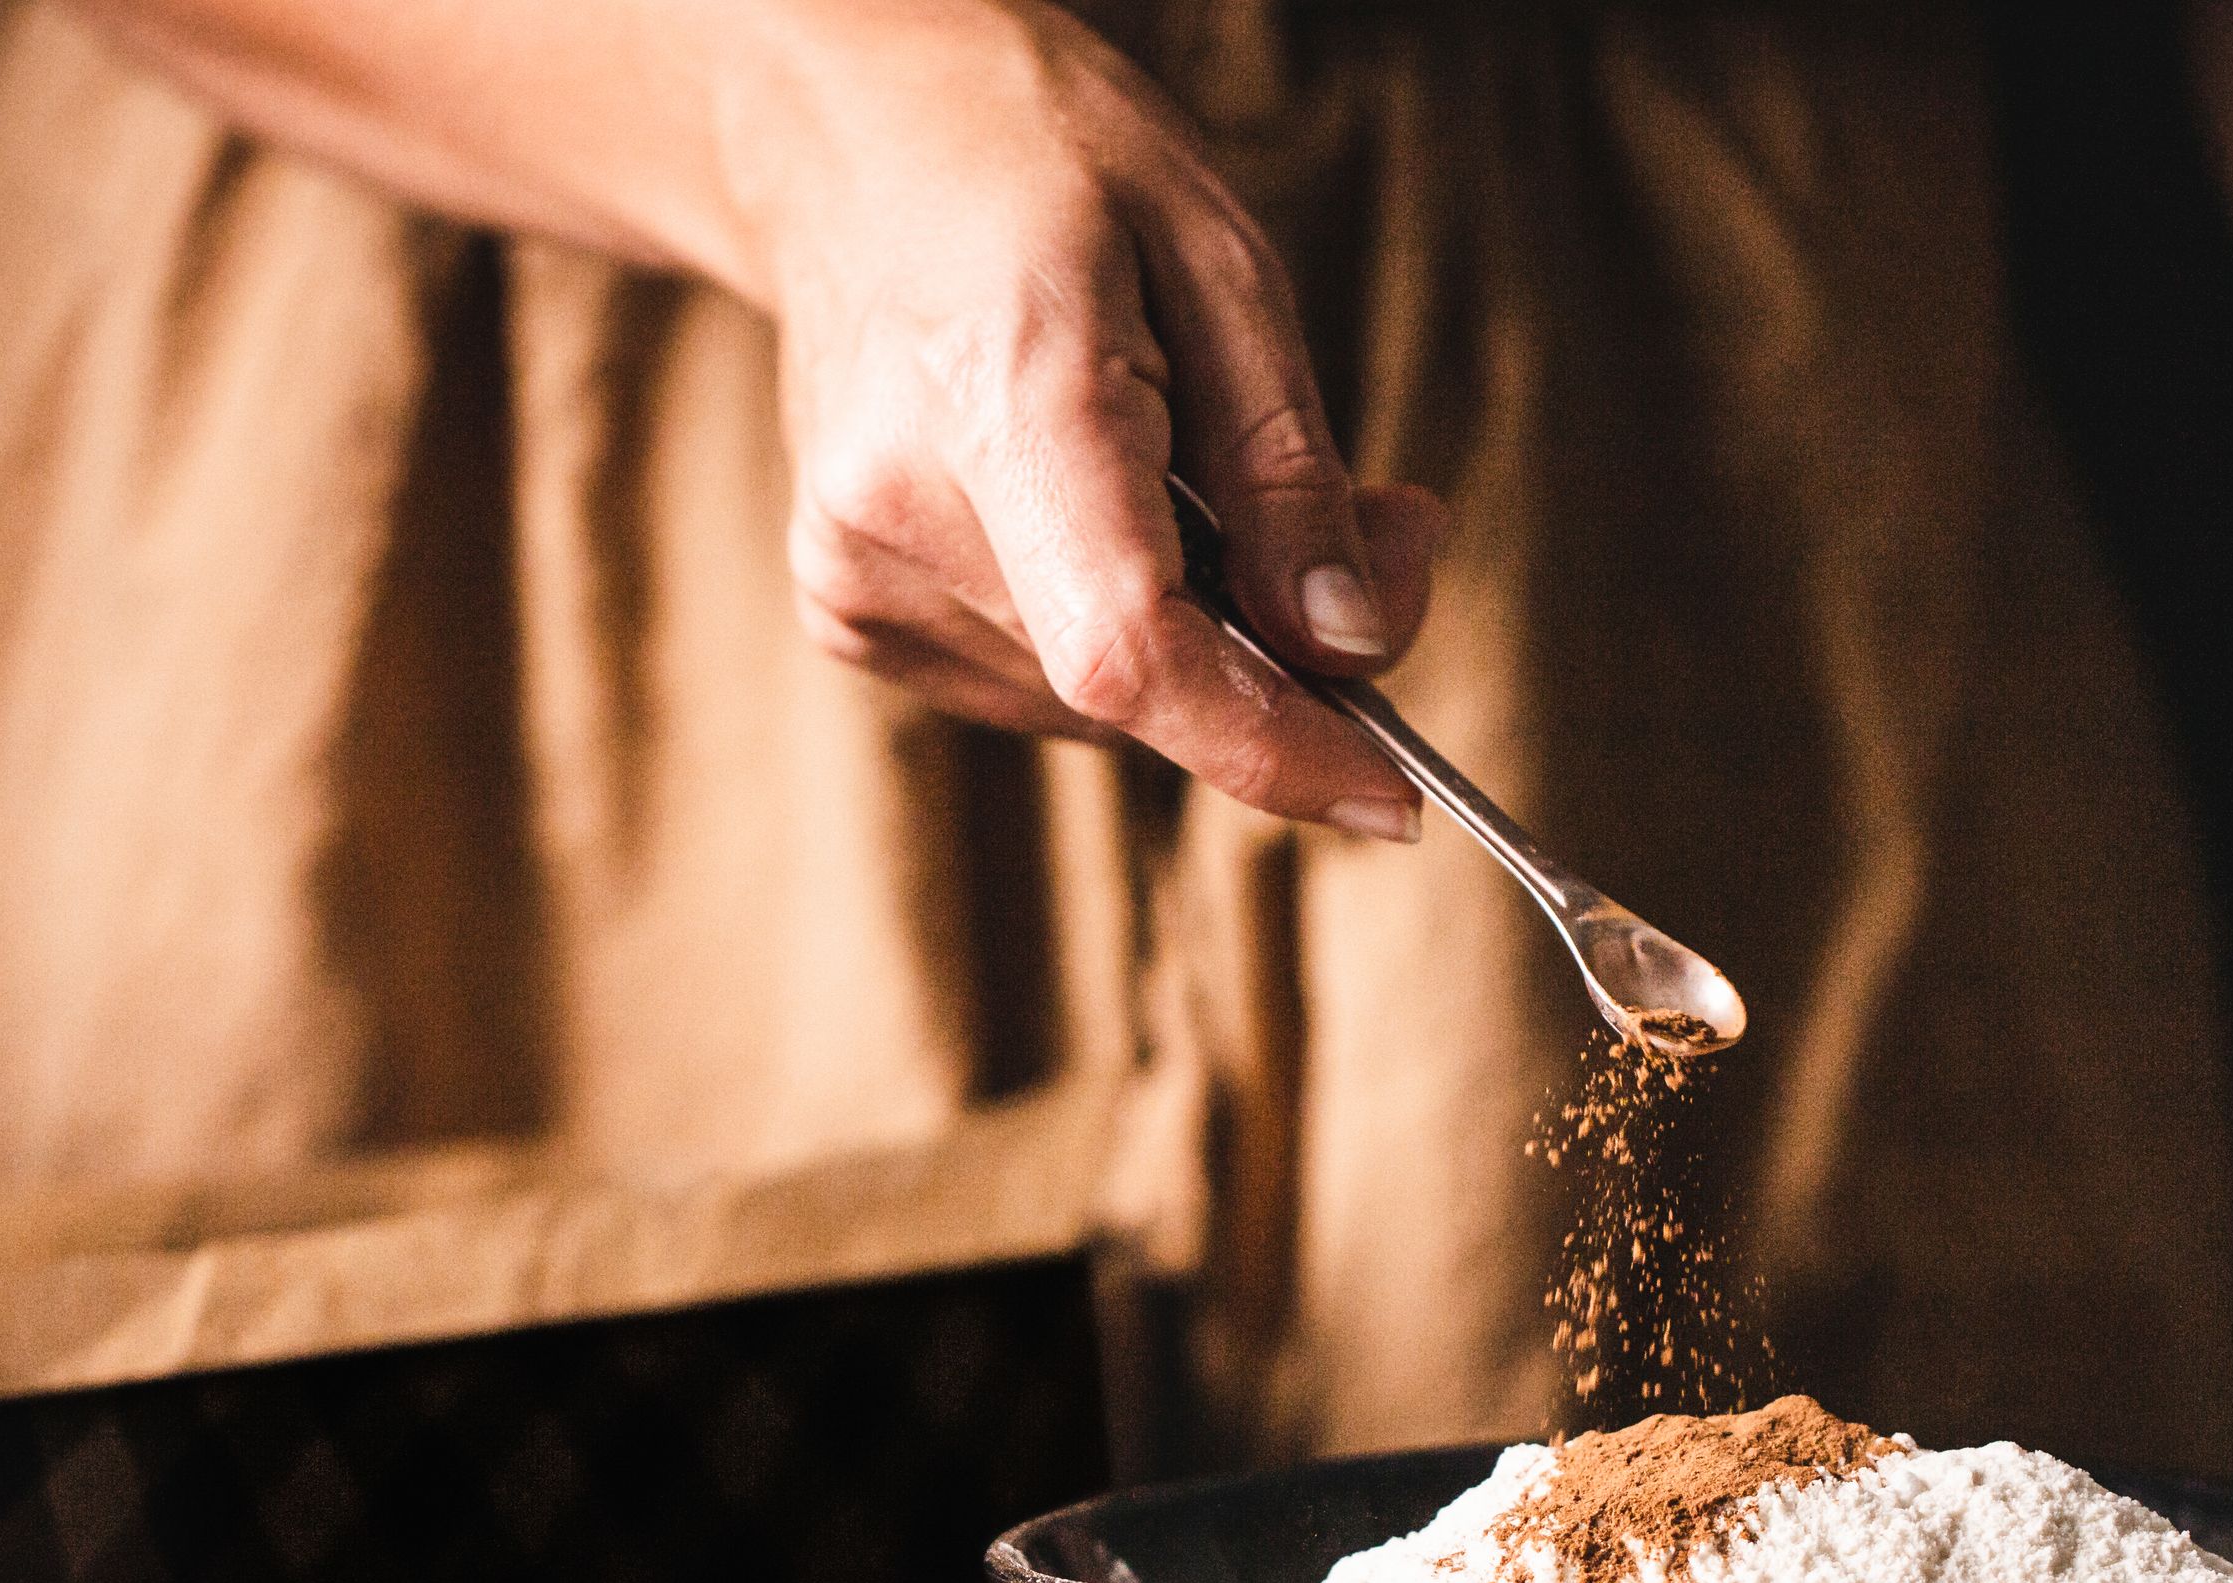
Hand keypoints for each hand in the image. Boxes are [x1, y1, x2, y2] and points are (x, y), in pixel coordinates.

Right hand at [736, 1, 1443, 834]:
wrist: (845, 135)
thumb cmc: (1040, 164)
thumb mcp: (1223, 264)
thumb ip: (1290, 473)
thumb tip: (1353, 643)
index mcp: (998, 398)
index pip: (1129, 651)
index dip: (1269, 744)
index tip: (1387, 796)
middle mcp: (896, 510)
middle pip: (1133, 684)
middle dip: (1274, 653)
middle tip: (1362, 530)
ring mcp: (853, 574)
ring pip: (1093, 699)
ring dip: (1192, 635)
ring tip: (1189, 468)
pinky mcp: (846, 612)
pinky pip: (1035, 681)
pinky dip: (1107, 628)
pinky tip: (1087, 502)